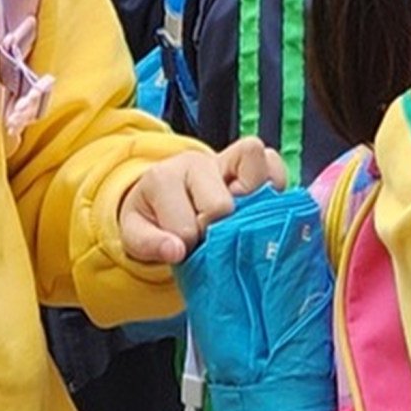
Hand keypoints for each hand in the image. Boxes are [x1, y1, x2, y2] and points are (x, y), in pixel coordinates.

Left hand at [116, 138, 281, 265]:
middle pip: (222, 206)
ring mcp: (228, 160)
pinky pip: (276, 167)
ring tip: (236, 220)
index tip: (184, 245)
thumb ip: (149, 244)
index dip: (189, 244)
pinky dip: (274, 190)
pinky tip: (258, 209)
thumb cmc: (152, 216)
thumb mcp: (135, 234)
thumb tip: (177, 251)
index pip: (187, 226)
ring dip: (251, 207)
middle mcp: (198, 162)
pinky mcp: (254, 163)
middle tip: (210, 234)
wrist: (164, 195)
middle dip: (217, 231)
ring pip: (257, 173)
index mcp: (164, 178)